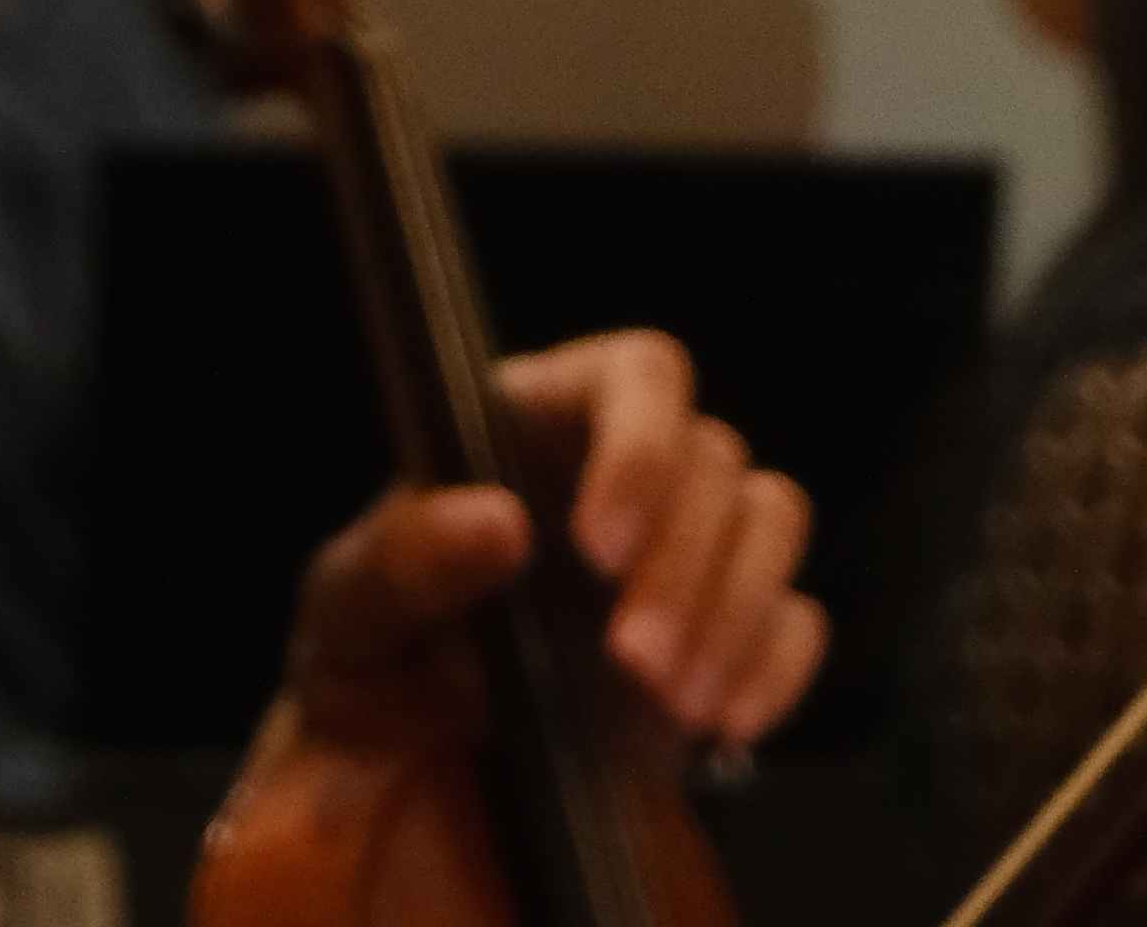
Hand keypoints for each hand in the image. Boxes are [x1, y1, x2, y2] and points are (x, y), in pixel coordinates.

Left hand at [274, 331, 821, 772]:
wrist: (416, 773)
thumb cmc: (375, 661)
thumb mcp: (349, 616)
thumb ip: (403, 562)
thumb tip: (499, 520)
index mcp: (531, 420)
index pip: (636, 373)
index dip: (640, 445)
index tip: (601, 547)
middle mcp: (621, 464)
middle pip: (713, 457)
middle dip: (685, 567)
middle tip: (635, 664)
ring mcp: (684, 545)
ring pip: (772, 517)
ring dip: (737, 610)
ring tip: (675, 705)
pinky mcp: (725, 631)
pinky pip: (797, 617)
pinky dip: (775, 667)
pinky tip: (724, 726)